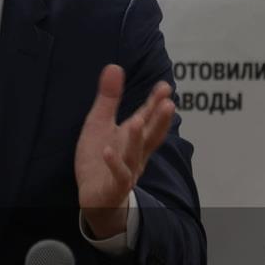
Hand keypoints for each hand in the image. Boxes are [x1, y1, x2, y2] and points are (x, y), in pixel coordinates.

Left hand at [74, 65, 174, 238]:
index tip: (165, 86)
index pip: (147, 117)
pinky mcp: (113, 187)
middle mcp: (135, 153)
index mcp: (133, 137)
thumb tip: (115, 66)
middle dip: (159, 120)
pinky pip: (116, 176)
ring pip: (134, 155)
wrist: (95, 198)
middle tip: (169, 103)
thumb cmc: (99, 158)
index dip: (155, 103)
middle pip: (150, 135)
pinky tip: (107, 151)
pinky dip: (113, 164)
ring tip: (138, 121)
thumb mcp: (100, 123)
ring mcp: (126, 171)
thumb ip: (109, 97)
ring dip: (137, 139)